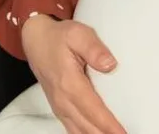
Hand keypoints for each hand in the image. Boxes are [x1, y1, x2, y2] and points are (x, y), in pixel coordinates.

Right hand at [21, 14, 126, 133]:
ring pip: (78, 131)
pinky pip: (72, 128)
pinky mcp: (59, 107)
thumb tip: (110, 64)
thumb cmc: (59, 37)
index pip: (93, 109)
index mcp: (69, 83)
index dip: (108, 124)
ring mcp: (59, 106)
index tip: (122, 133)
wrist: (36, 40)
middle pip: (86, 126)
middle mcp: (62, 99)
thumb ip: (95, 49)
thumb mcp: (78, 34)